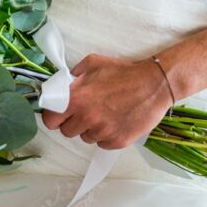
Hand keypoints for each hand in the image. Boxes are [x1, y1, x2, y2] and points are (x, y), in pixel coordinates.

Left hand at [42, 54, 172, 149]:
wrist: (156, 83)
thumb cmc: (124, 72)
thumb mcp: (93, 63)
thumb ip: (73, 75)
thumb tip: (61, 84)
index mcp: (77, 99)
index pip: (50, 121)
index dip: (53, 117)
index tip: (59, 114)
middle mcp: (87, 118)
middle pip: (67, 132)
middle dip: (72, 123)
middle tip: (84, 113)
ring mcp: (103, 131)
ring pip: (85, 138)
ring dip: (90, 129)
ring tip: (104, 114)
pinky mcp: (118, 141)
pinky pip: (102, 143)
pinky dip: (106, 135)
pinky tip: (115, 121)